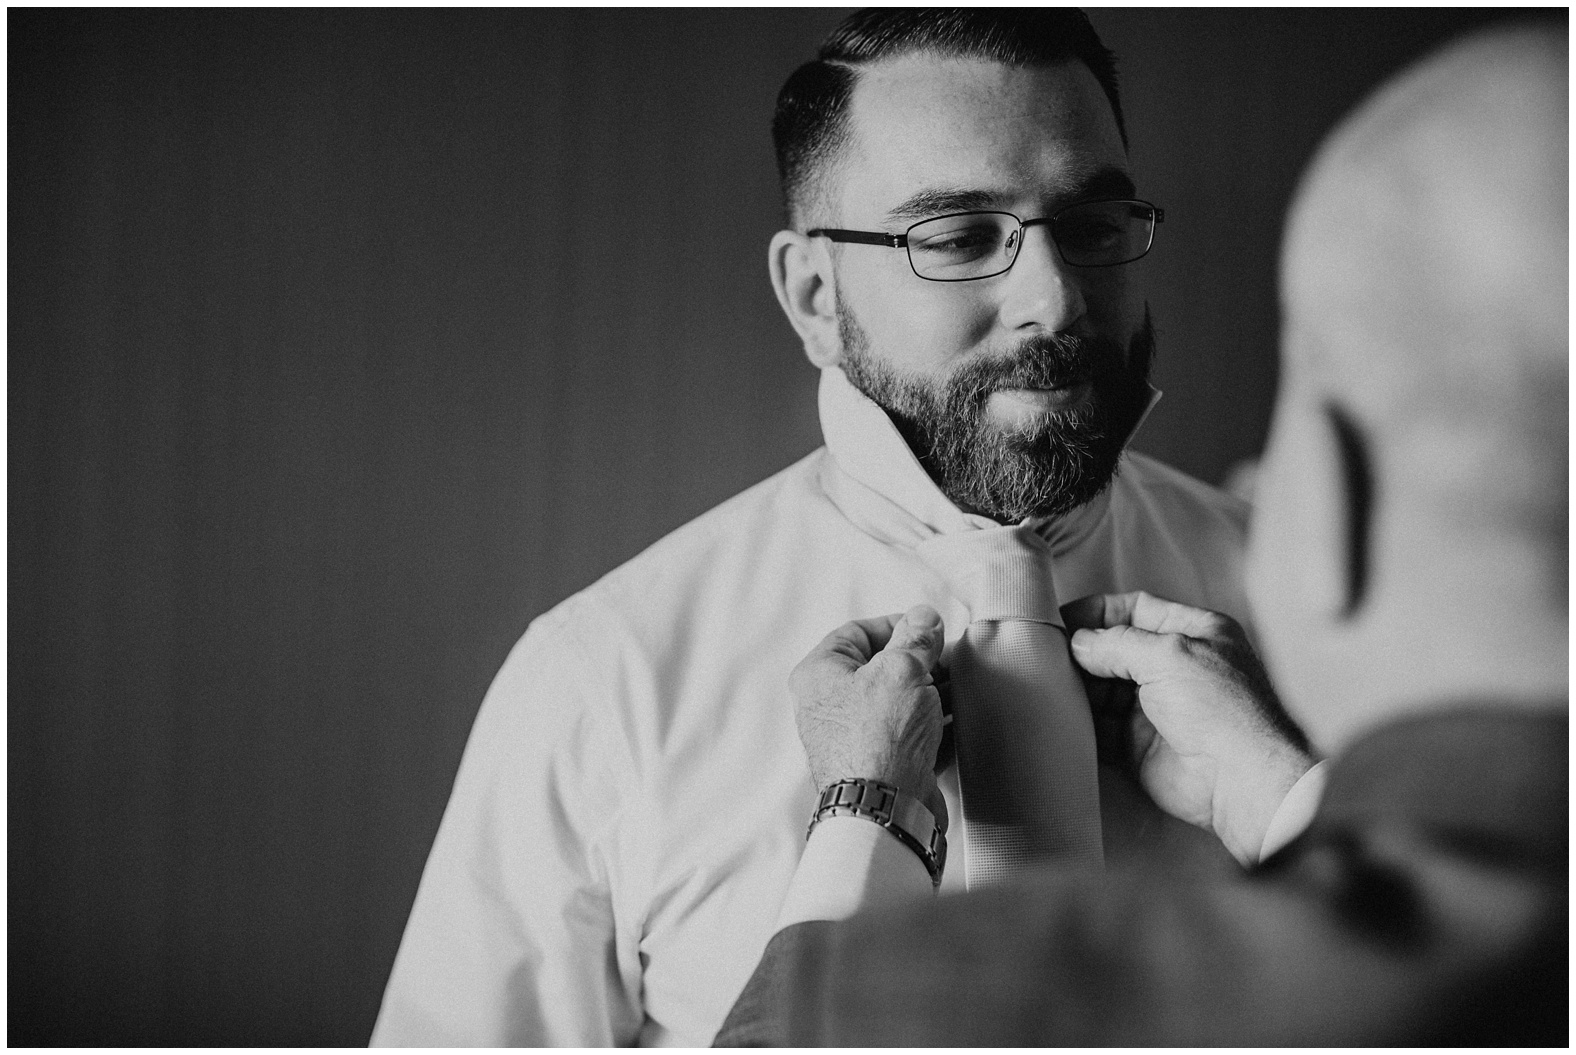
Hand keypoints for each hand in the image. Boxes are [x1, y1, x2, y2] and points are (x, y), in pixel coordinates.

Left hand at [789, 605, 947, 832]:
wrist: (884, 810)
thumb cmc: (879, 737)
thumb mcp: (902, 669)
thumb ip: (916, 639)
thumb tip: (923, 618)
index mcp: (820, 675)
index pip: (855, 633)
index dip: (895, 626)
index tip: (928, 629)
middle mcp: (831, 707)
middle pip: (881, 669)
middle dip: (922, 662)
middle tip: (953, 659)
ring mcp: (857, 739)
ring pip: (901, 704)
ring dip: (935, 694)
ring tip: (965, 686)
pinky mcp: (882, 767)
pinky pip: (911, 737)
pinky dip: (937, 727)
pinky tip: (963, 719)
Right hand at [1064, 591, 1314, 863]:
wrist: (1241, 781)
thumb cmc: (1219, 707)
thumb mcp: (1169, 654)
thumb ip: (1116, 642)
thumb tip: (1078, 642)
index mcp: (1193, 633)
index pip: (1136, 610)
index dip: (1097, 613)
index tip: (1060, 619)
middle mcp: (1175, 668)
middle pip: (1114, 650)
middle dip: (1082, 651)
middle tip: (1044, 653)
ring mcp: (1156, 708)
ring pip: (1102, 689)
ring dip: (1076, 686)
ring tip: (1046, 683)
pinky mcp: (1139, 746)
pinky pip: (1099, 727)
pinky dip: (1079, 721)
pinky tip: (1057, 714)